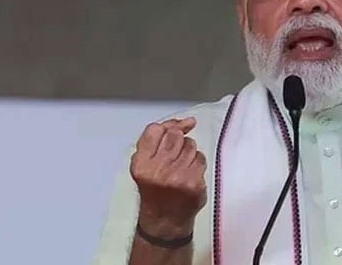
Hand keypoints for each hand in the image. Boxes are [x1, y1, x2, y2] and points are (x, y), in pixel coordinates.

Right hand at [130, 117, 205, 237]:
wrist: (163, 220)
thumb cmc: (155, 189)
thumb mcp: (145, 163)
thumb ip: (158, 138)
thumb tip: (187, 121)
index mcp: (141, 164)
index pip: (155, 129)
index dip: (167, 128)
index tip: (173, 133)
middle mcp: (157, 170)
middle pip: (175, 135)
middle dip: (178, 141)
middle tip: (175, 156)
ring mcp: (176, 177)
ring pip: (190, 145)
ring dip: (189, 153)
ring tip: (182, 167)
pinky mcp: (193, 183)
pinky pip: (201, 159)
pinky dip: (198, 164)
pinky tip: (190, 174)